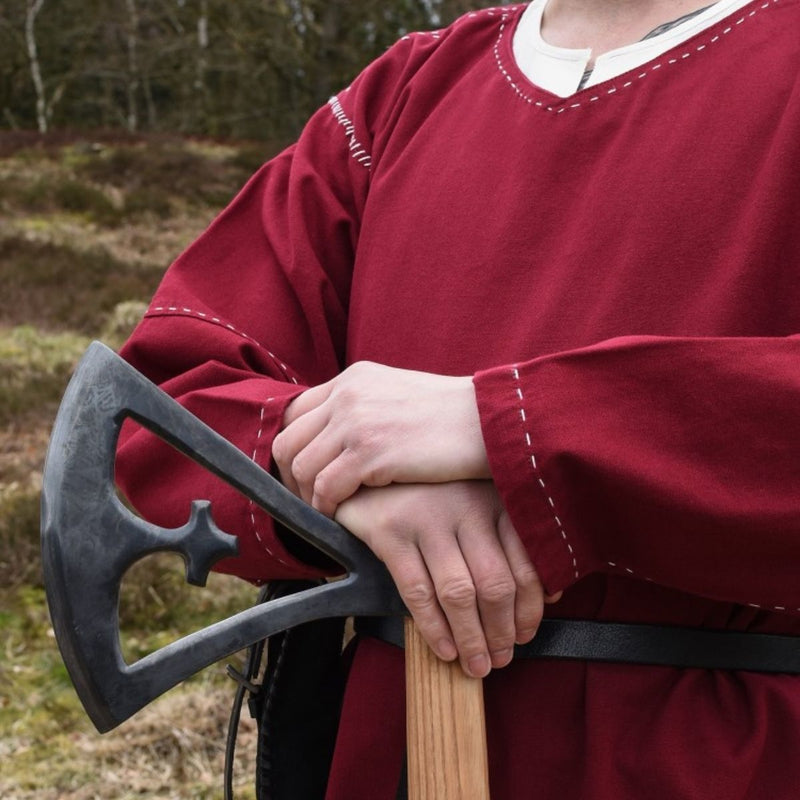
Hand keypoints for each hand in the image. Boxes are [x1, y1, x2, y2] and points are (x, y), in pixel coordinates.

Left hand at [272, 361, 489, 515]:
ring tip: (329, 512)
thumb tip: (342, 441)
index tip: (305, 477)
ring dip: (309, 497)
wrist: (492, 420)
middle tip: (309, 502)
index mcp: (353, 378)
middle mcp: (348, 393)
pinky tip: (343, 516)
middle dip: (291, 478)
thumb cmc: (454, 418)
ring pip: (302, 467)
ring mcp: (357, 420)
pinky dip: (327, 507)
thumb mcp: (400, 396)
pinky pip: (325, 487)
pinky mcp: (370, 451)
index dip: (294, 450)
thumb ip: (367, 409)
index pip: (296, 414)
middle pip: (289, 441)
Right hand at [334, 481, 559, 677]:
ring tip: (477, 664)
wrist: (368, 479)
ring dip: (472, 639)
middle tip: (501, 658)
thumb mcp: (476, 507)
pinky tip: (445, 650)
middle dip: (502, 631)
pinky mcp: (391, 532)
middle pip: (495, 583)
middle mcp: (465, 506)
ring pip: (459, 593)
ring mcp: (427, 518)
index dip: (530, 608)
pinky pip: (418, 593)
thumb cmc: (431, 500)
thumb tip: (550, 595)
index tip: (526, 634)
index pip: (525, 563)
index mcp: (493, 499)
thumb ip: (510, 542)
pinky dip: (435, 629)